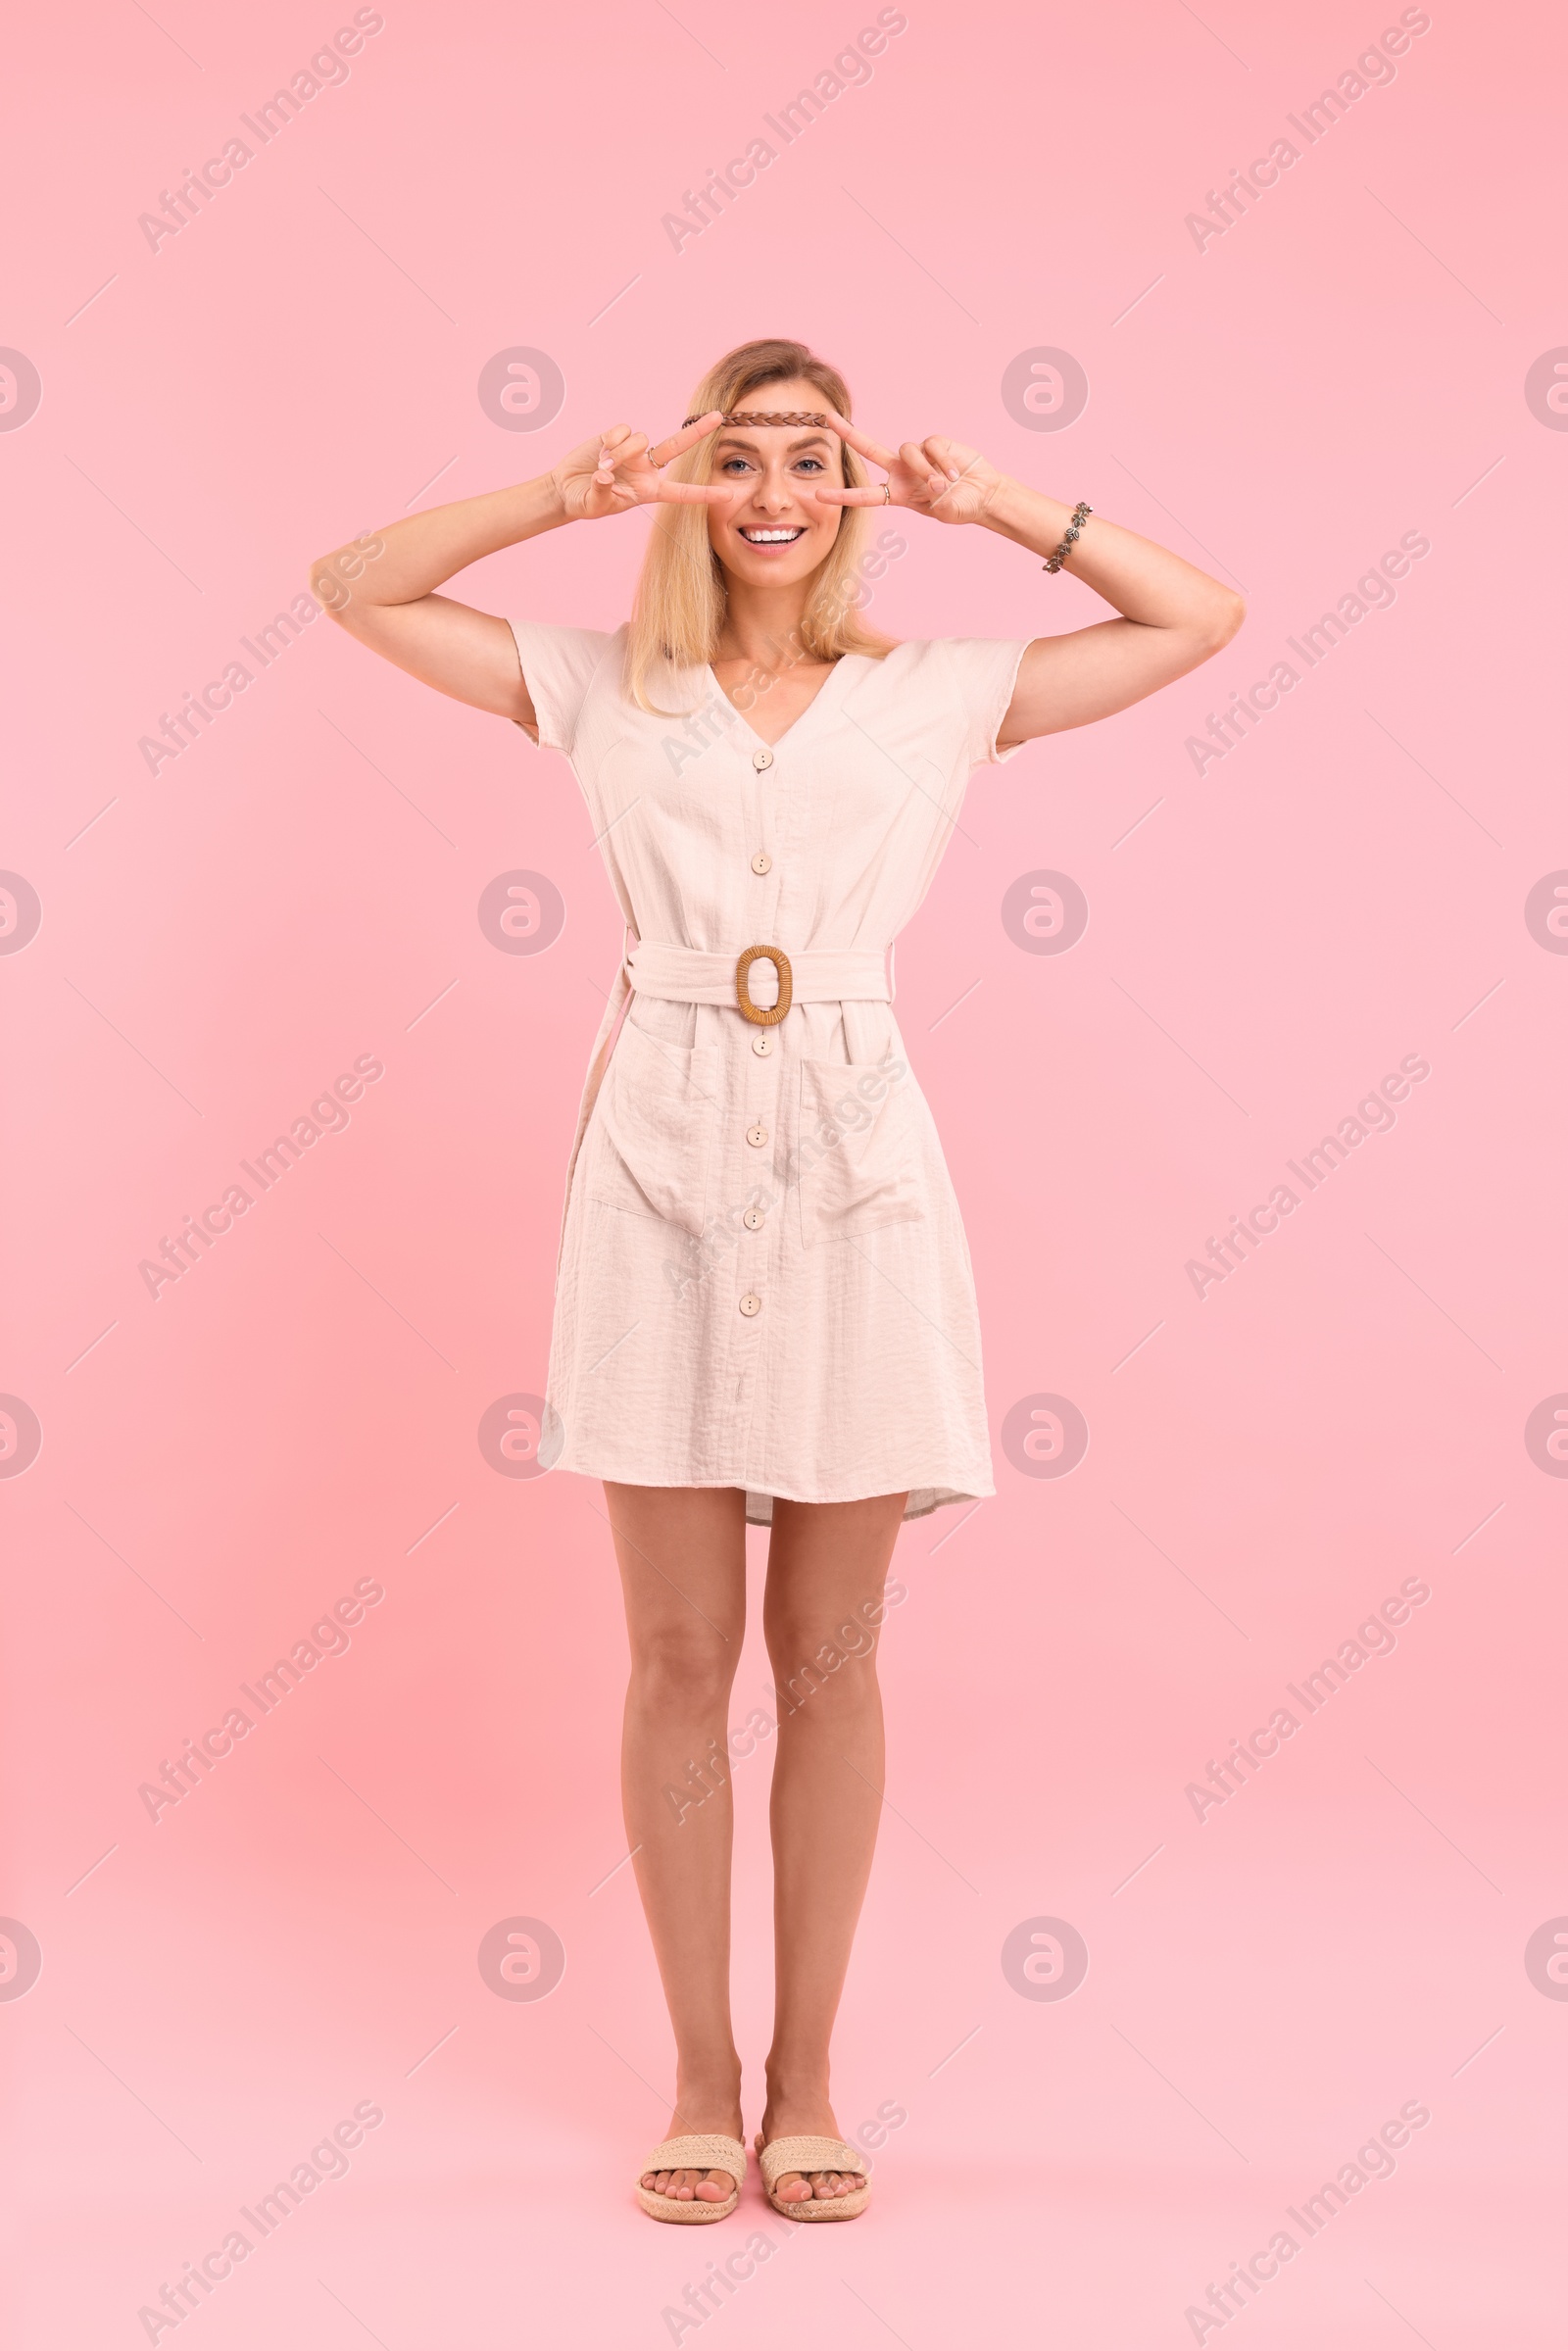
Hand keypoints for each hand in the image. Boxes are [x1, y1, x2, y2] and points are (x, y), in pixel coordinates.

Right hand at [550, 414, 730, 519]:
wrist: (566, 489)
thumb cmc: (584, 503)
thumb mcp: (594, 505)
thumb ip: (601, 492)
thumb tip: (604, 475)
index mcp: (650, 490)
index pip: (682, 492)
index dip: (704, 494)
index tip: (728, 496)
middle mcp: (647, 468)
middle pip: (677, 446)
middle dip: (698, 431)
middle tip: (719, 416)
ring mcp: (633, 450)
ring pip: (641, 439)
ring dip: (621, 452)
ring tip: (604, 466)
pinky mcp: (617, 436)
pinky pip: (623, 430)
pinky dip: (612, 440)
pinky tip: (601, 451)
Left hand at [815, 411, 1004, 524]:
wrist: (983, 494)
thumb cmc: (961, 507)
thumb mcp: (947, 511)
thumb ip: (938, 500)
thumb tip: (934, 481)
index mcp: (898, 494)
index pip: (864, 495)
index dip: (842, 495)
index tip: (818, 494)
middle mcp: (901, 472)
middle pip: (869, 449)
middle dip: (849, 434)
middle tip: (827, 418)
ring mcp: (917, 456)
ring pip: (908, 451)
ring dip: (925, 469)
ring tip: (943, 484)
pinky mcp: (934, 443)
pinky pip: (931, 446)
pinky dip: (943, 460)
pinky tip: (955, 473)